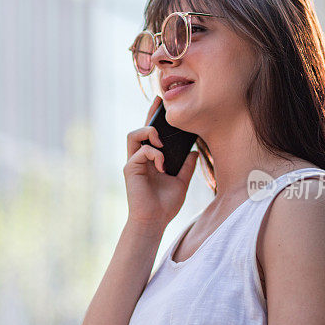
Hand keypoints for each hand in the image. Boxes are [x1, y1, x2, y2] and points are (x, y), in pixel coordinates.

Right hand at [123, 96, 198, 230]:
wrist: (154, 221)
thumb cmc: (165, 205)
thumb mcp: (181, 182)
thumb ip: (186, 166)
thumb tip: (194, 151)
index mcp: (150, 160)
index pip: (151, 135)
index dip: (154, 118)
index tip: (162, 104)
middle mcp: (139, 159)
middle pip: (140, 129)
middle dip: (149, 115)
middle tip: (160, 103)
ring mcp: (133, 163)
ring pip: (134, 135)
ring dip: (149, 133)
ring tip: (161, 142)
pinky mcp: (130, 169)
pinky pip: (141, 152)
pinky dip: (154, 155)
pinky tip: (163, 165)